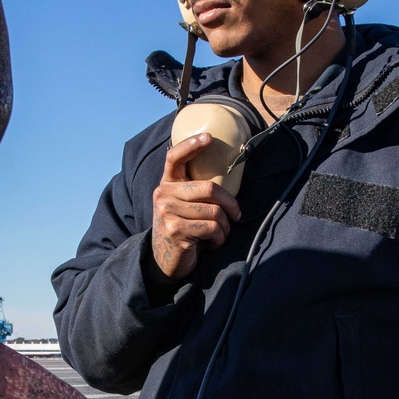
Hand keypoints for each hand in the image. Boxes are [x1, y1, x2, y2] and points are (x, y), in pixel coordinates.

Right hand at [149, 132, 240, 283]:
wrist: (165, 261)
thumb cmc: (184, 229)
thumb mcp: (184, 206)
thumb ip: (196, 191)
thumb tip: (230, 175)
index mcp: (167, 184)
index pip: (174, 157)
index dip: (191, 145)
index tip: (209, 137)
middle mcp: (163, 195)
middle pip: (209, 188)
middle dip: (230, 204)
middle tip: (236, 215)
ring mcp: (166, 212)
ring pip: (214, 211)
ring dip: (225, 226)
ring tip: (221, 233)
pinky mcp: (175, 231)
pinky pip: (212, 229)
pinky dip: (220, 239)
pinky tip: (213, 244)